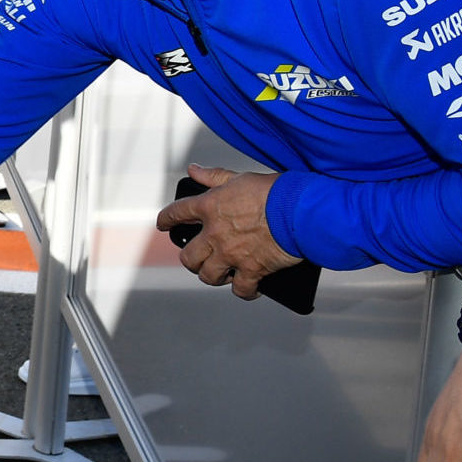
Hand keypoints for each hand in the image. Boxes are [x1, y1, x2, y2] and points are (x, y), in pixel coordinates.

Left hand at [153, 164, 297, 298]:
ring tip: (222, 273)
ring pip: (208, 275)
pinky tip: (250, 288)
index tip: (162, 224)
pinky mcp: (252, 269)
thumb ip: (214, 176)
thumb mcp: (240, 177)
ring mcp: (231, 254)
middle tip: (199, 258)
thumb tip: (193, 170)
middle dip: (191, 259)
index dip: (166, 220)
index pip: (176, 214)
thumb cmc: (273, 191)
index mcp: (209, 207)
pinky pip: (241, 289)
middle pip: (188, 256)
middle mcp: (214, 233)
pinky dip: (245, 291)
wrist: (299, 210)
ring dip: (213, 276)